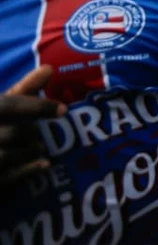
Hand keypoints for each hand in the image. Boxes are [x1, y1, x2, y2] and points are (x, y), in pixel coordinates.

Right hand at [1, 66, 64, 185]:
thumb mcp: (3, 105)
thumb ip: (24, 89)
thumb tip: (49, 68)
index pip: (8, 105)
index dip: (37, 107)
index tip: (64, 110)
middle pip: (12, 133)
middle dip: (30, 133)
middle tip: (38, 134)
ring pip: (7, 156)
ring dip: (29, 151)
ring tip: (38, 147)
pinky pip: (8, 177)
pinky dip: (28, 170)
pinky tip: (45, 164)